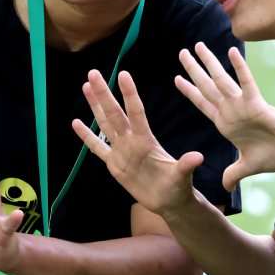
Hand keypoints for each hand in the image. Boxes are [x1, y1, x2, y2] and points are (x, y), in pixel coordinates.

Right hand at [72, 69, 204, 216]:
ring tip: (86, 86)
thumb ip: (186, 165)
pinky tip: (76, 123)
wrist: (168, 201)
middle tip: (94, 73)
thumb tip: (198, 157)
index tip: (123, 74)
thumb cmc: (178, 186)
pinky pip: (97, 147)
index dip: (129, 94)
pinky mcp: (114, 164)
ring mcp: (121, 151)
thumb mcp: (182, 176)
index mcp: (146, 140)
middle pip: (115, 114)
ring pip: (105, 124)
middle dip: (104, 94)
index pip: (136, 113)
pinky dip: (86, 136)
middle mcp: (132, 141)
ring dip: (95, 106)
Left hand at [176, 43, 274, 190]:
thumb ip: (234, 174)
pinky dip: (239, 68)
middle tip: (181, 53)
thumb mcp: (248, 167)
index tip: (176, 79)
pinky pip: (246, 83)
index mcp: (227, 124)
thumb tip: (225, 187)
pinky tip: (231, 52)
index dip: (190, 92)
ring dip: (209, 63)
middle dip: (193, 70)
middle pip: (207, 87)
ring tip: (197, 46)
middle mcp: (231, 111)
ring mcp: (242, 106)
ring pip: (221, 80)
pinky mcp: (257, 104)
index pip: (203, 104)